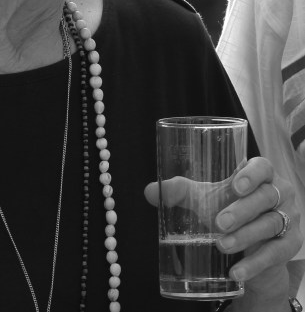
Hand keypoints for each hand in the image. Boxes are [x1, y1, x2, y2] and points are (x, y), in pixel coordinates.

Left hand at [145, 157, 303, 305]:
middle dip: (242, 210)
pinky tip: (236, 272)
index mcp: (261, 174)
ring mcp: (288, 219)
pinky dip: (254, 264)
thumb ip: (180, 192)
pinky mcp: (290, 245)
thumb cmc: (227, 209)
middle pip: (267, 197)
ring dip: (246, 237)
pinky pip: (275, 254)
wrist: (249, 247)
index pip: (263, 167)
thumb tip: (151, 191)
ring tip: (221, 245)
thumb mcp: (204, 198)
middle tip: (218, 222)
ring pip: (271, 225)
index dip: (251, 174)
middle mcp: (279, 193)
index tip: (234, 186)